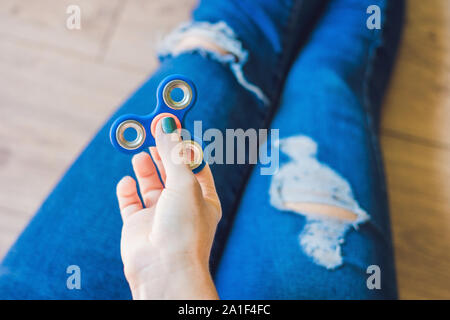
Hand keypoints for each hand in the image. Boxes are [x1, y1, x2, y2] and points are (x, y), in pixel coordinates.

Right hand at [116, 118, 220, 299]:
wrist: (164, 269)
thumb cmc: (184, 227)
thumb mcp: (184, 182)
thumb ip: (173, 152)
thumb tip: (167, 123)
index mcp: (203, 198)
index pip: (195, 165)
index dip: (184, 145)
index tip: (173, 125)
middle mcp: (182, 206)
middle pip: (171, 171)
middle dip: (162, 152)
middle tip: (152, 131)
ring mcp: (159, 215)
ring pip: (150, 185)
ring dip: (145, 167)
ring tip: (140, 153)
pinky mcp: (137, 225)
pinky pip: (130, 202)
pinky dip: (127, 190)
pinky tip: (127, 181)